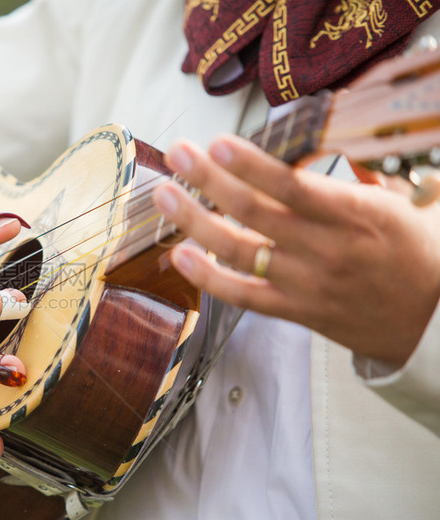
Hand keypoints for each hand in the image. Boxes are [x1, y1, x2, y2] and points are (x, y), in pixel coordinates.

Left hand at [153, 134, 439, 364]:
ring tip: (164, 193)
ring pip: (238, 251)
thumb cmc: (414, 252)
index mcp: (355, 215)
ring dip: (194, 220)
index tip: (217, 143)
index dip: (251, 165)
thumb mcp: (394, 205)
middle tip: (177, 153)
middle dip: (208, 179)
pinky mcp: (295, 311)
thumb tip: (300, 153)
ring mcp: (306, 283)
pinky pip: (243, 295)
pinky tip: (178, 255)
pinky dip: (207, 277)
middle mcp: (326, 249)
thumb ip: (345, 181)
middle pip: (254, 211)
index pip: (293, 186)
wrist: (435, 320)